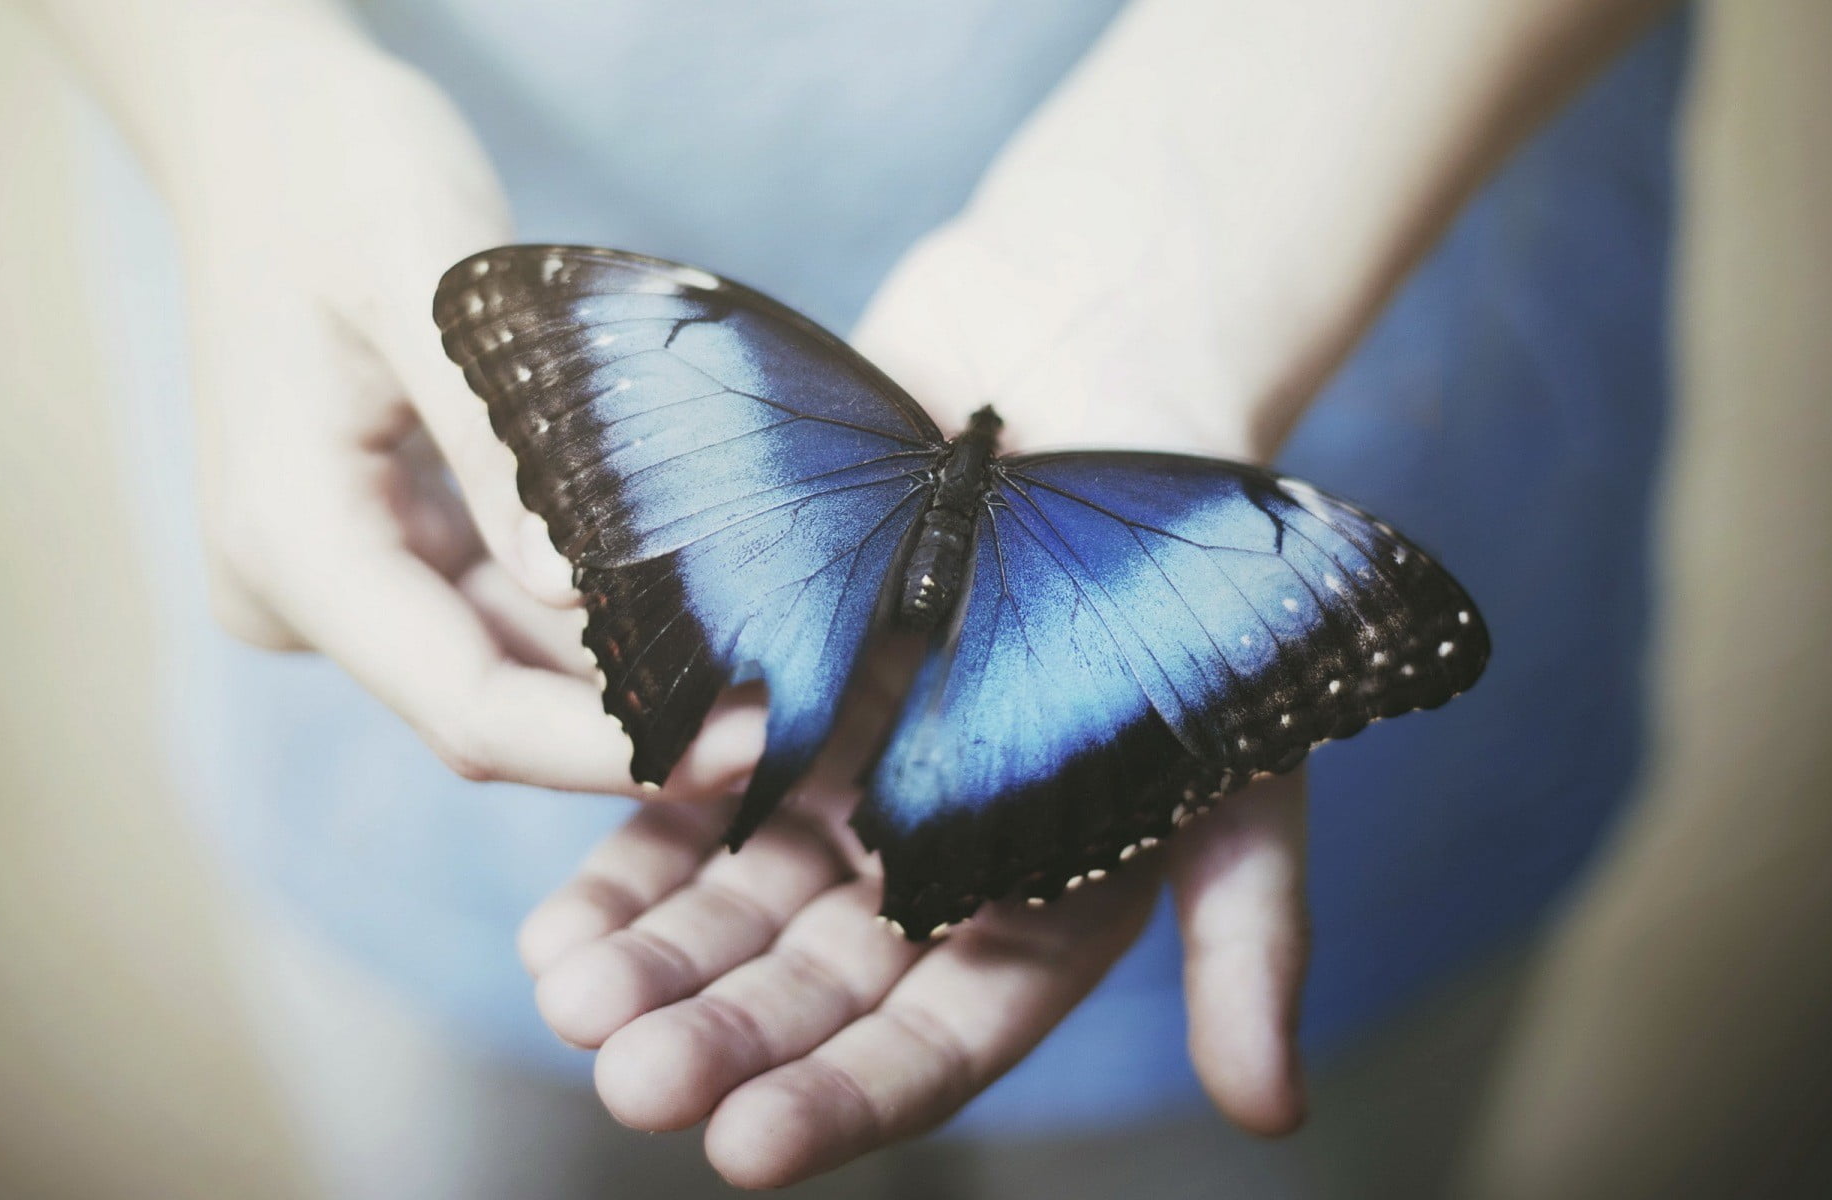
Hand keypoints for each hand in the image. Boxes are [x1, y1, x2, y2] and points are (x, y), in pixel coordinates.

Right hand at [155, 30, 761, 795]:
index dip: (606, 750)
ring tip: (765, 669)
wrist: (260, 129)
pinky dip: (591, 618)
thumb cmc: (340, 171)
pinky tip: (696, 609)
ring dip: (623, 676)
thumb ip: (499, 442)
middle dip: (633, 726)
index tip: (747, 747)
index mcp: (290, 538)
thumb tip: (581, 598)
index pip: (463, 704)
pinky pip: (494, 610)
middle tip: (788, 718)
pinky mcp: (376, 545)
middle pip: (483, 702)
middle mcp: (297, 586)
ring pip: (498, 664)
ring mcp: (335, 573)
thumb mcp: (426, 273)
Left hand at [518, 219, 1312, 1187]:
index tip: (746, 1146)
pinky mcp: (762, 694)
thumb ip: (1249, 924)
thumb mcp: (1238, 743)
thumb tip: (1278, 1116)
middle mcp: (930, 856)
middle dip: (725, 1036)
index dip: (849, 1096)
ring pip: (733, 906)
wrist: (1081, 359)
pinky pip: (678, 802)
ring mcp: (839, 776)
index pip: (942, 1034)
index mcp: (1044, 892)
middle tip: (633, 1081)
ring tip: (572, 1004)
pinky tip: (553, 921)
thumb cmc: (1173, 557)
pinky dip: (621, 864)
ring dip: (655, 965)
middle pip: (815, 984)